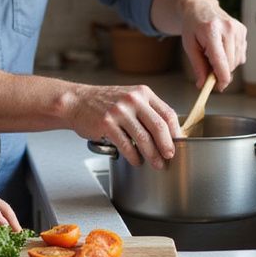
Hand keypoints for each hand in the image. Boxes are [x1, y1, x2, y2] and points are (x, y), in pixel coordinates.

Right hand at [66, 84, 180, 168]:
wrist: (77, 101)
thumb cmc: (104, 102)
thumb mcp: (129, 98)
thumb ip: (147, 111)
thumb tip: (167, 134)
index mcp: (142, 93)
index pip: (167, 113)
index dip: (176, 131)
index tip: (178, 143)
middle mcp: (132, 99)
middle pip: (158, 126)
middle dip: (167, 145)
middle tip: (170, 156)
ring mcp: (119, 111)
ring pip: (143, 138)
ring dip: (152, 155)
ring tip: (156, 164)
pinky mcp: (107, 123)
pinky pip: (126, 145)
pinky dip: (134, 156)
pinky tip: (136, 161)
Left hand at [179, 0, 246, 90]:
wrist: (201, 7)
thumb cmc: (193, 26)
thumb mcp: (189, 46)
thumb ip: (198, 66)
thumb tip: (203, 85)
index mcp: (211, 31)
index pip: (221, 61)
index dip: (221, 79)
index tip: (218, 87)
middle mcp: (228, 28)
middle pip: (230, 64)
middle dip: (220, 72)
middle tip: (208, 69)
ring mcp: (238, 29)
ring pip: (237, 61)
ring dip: (226, 64)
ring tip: (213, 53)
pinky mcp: (243, 31)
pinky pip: (241, 55)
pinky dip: (232, 57)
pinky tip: (222, 48)